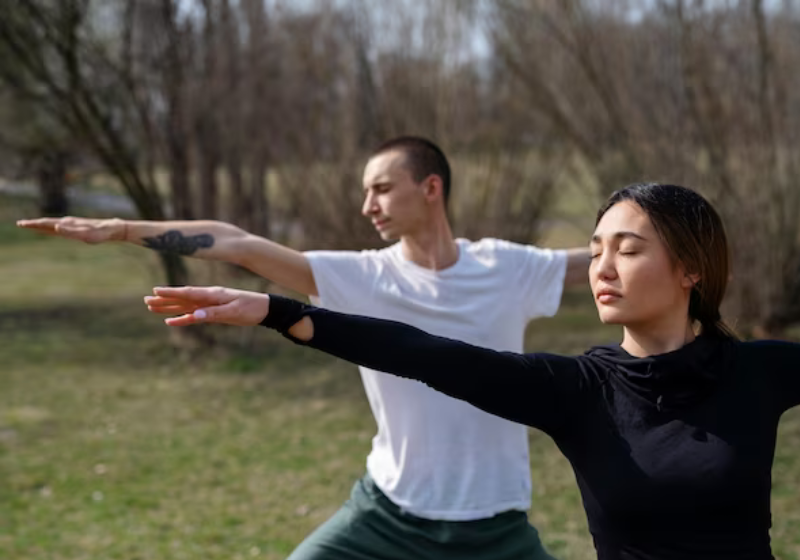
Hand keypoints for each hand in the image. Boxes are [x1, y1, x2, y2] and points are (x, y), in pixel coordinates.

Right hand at [16, 216, 125, 242]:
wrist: (113, 229)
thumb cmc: (101, 233)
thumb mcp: (86, 234)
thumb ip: (70, 231)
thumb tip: (56, 227)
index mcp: (68, 224)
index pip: (47, 223)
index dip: (34, 224)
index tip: (21, 224)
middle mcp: (68, 222)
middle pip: (47, 223)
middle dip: (34, 224)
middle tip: (20, 224)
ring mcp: (73, 224)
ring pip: (53, 224)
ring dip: (42, 225)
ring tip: (31, 225)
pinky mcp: (78, 227)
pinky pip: (61, 227)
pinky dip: (52, 227)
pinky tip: (53, 228)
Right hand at [144, 286, 269, 326]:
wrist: (265, 309)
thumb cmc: (251, 308)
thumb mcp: (234, 311)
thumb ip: (213, 313)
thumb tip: (194, 315)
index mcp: (213, 294)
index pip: (188, 292)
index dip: (172, 292)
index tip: (155, 291)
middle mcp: (209, 297)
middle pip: (182, 299)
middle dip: (164, 300)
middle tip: (146, 300)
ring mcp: (210, 305)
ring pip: (185, 306)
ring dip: (169, 307)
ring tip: (152, 308)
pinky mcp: (213, 313)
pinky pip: (194, 315)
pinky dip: (182, 317)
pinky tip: (171, 321)